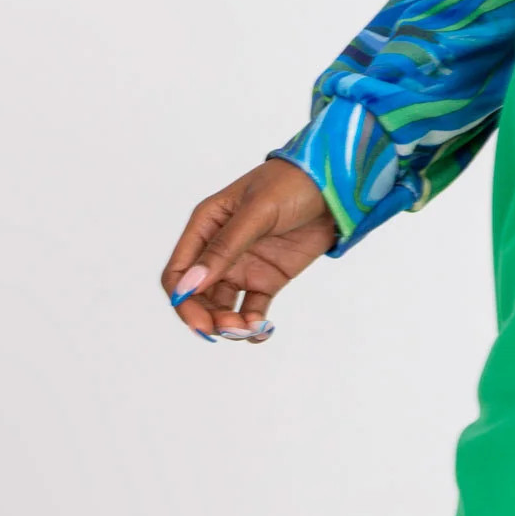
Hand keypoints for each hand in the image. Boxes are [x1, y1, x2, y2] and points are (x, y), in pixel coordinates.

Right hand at [160, 157, 338, 342]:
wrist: (336, 185)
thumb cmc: (291, 184)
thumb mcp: (257, 212)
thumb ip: (225, 247)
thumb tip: (189, 285)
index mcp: (206, 225)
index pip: (179, 272)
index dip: (183, 300)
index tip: (200, 322)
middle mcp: (219, 249)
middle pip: (198, 296)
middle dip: (208, 318)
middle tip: (230, 329)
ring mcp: (243, 266)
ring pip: (223, 307)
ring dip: (230, 325)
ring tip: (248, 329)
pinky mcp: (268, 278)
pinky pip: (252, 310)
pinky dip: (253, 325)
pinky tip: (262, 331)